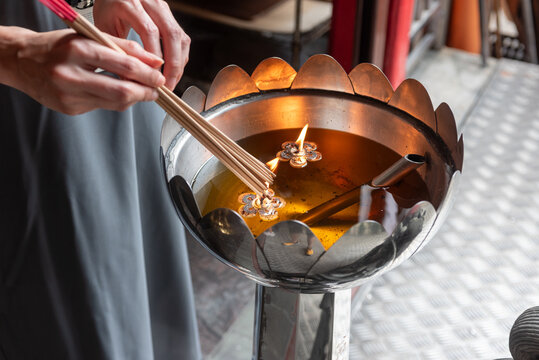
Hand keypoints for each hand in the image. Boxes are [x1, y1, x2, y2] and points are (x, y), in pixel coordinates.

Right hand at [7, 28, 165, 114]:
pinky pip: (104, 107)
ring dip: (136, 99)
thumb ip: (123, 47)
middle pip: (122, 91)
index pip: (123, 65)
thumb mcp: (88, 37)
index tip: (159, 76)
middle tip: (156, 89)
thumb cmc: (57, 47)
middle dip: (146, 92)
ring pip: (116, 103)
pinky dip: (117, 101)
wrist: (21, 61)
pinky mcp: (70, 109)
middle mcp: (71, 74)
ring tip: (143, 92)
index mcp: (77, 50)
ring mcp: (69, 95)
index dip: (147, 73)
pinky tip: (120, 93)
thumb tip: (154, 61)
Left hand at [93, 0, 189, 88]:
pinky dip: (180, 57)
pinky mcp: (170, 16)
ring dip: (179, 63)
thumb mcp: (105, 27)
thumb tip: (130, 79)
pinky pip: (182, 39)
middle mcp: (151, 2)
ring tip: (171, 81)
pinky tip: (173, 71)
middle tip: (167, 85)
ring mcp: (163, 8)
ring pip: (180, 37)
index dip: (154, 57)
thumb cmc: (108, 10)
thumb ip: (117, 50)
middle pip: (171, 34)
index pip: (150, 32)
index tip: (153, 77)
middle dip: (173, 64)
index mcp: (131, 3)